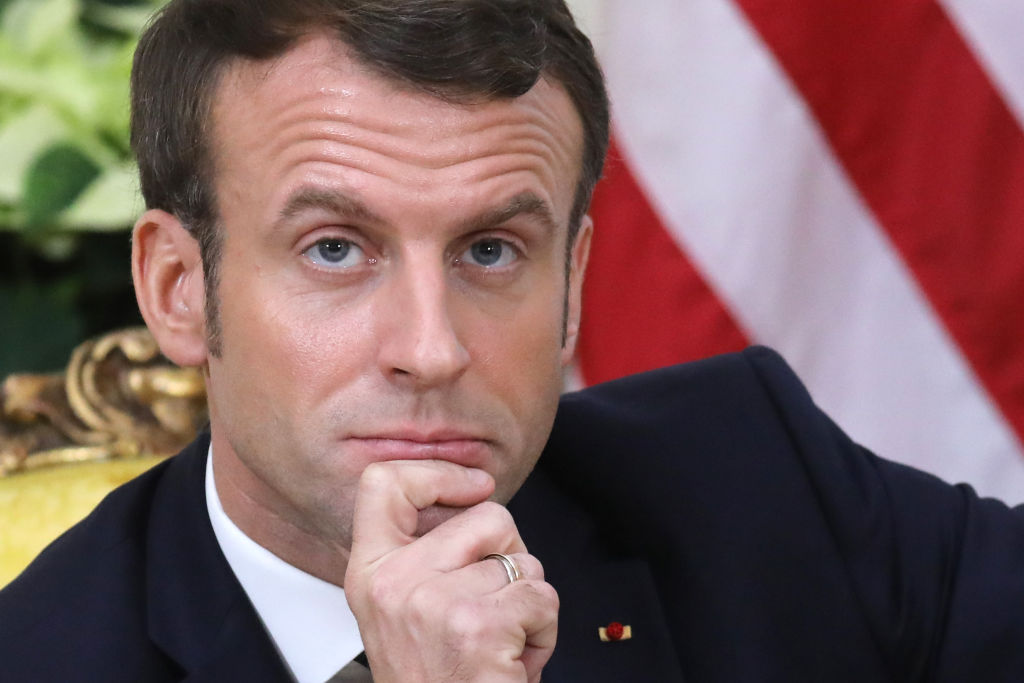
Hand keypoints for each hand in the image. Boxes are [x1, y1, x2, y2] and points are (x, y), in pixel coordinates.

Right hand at [344, 460, 558, 681]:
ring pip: (524, 561)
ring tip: (500, 640)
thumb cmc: (436, 677)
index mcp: (370, 572)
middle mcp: (394, 583)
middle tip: (495, 602)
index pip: (383, 483)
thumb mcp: (404, 609)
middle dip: (513, 555)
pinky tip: (514, 659)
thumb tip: (474, 498)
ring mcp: (435, 603)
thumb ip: (424, 554)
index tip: (473, 486)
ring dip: (528, 603)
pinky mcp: (479, 625)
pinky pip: (542, 597)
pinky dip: (543, 630)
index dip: (439, 471)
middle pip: (488, 516)